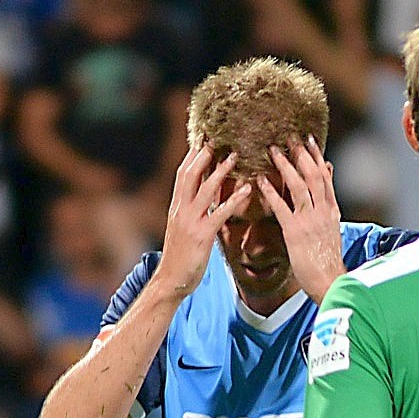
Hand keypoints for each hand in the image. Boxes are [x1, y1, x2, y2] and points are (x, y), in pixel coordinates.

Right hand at [155, 144, 250, 299]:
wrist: (171, 280)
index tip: (204, 137)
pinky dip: (233, 200)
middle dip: (202, 154)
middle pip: (189, 174)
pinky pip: (220, 213)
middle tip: (218, 137)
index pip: (182, 174)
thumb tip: (202, 195)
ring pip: (204, 189)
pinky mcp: (202, 236)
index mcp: (176, 206)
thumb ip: (191, 210)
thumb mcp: (182, 227)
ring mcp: (190, 222)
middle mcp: (180, 210)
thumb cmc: (181, 256)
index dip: (192, 154)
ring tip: (236, 156)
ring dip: (220, 171)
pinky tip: (247, 190)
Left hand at [258, 141, 346, 300]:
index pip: (325, 177)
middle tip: (288, 137)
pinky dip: (272, 192)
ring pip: (299, 186)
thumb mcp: (332, 228)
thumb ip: (328, 203)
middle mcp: (322, 212)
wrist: (330, 282)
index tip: (307, 139)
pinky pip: (282, 208)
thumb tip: (329, 177)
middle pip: (313, 176)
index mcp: (331, 211)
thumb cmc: (328, 259)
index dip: (316, 157)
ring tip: (272, 150)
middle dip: (301, 155)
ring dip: (286, 166)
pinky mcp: (295, 232)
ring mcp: (309, 221)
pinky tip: (260, 180)